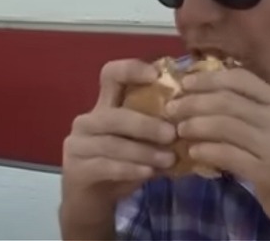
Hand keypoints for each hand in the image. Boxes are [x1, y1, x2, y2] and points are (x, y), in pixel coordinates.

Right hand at [61, 59, 177, 206]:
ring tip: (168, 160)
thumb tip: (193, 124)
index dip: (131, 69)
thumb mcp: (142, 144)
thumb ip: (159, 131)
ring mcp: (78, 144)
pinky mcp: (76, 168)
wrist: (91, 200)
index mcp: (105, 105)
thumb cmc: (121, 164)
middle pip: (115, 115)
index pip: (110, 74)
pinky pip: (105, 165)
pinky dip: (129, 168)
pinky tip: (148, 173)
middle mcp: (88, 120)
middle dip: (146, 125)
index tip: (156, 75)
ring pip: (112, 143)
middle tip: (173, 135)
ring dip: (143, 151)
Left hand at [165, 68, 269, 239]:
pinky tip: (193, 153)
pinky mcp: (267, 172)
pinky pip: (227, 155)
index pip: (241, 78)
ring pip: (224, 125)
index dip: (208, 77)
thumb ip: (254, 112)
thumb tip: (209, 96)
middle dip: (193, 101)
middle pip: (227, 99)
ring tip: (178, 130)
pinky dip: (205, 151)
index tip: (185, 82)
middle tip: (171, 108)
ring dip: (194, 125)